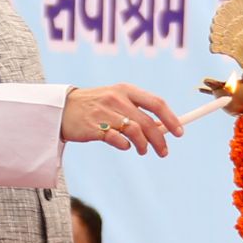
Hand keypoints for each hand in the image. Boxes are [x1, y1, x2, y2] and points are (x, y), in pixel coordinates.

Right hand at [63, 84, 185, 156]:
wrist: (62, 108)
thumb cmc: (95, 105)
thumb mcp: (117, 100)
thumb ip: (138, 111)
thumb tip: (162, 128)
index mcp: (126, 90)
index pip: (156, 103)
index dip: (171, 119)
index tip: (179, 133)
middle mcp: (117, 99)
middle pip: (148, 122)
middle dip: (160, 140)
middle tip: (164, 152)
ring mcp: (105, 112)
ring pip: (135, 131)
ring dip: (143, 145)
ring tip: (142, 150)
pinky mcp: (94, 127)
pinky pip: (117, 139)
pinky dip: (125, 145)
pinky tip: (125, 146)